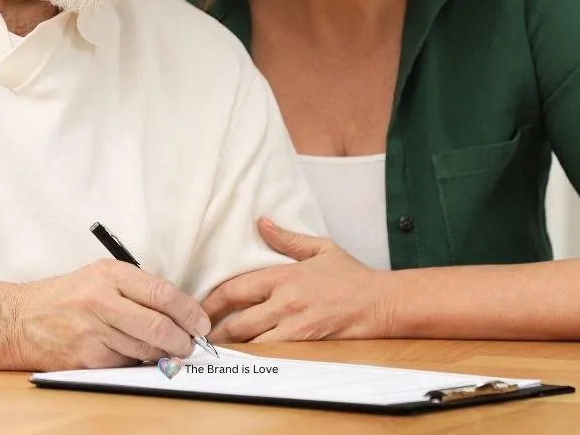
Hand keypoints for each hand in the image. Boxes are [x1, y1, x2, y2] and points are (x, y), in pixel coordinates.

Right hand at [0, 260, 210, 370]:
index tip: (201, 322)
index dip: (188, 310)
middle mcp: (102, 301)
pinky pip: (124, 365)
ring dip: (163, 355)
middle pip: (157, 326)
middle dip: (182, 339)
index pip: (161, 292)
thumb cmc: (66, 296)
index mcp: (110, 274)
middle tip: (192, 344)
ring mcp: (92, 332)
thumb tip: (178, 310)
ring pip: (144, 349)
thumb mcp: (100, 276)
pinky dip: (137, 364)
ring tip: (169, 351)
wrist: (19, 320)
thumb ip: (135, 288)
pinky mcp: (85, 359)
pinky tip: (137, 357)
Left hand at [202, 217, 393, 342]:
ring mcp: (295, 326)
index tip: (199, 306)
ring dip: (231, 347)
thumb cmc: (351, 276)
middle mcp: (285, 302)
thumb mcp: (319, 248)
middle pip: (237, 321)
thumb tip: (260, 222)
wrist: (381, 302)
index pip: (236, 289)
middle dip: (214, 330)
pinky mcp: (306, 345)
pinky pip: (273, 354)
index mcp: (284, 276)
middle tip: (198, 334)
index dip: (212, 300)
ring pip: (252, 341)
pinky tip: (244, 358)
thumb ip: (286, 238)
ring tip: (214, 349)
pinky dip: (255, 356)